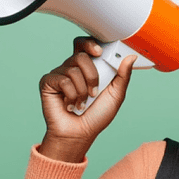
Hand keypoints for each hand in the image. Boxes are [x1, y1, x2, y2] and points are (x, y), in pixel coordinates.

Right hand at [37, 37, 136, 160]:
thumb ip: (123, 76)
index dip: (90, 44)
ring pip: (73, 69)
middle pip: (80, 54)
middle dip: (91, 74)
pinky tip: (70, 105)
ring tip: (82, 104)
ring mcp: (59, 75)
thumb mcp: (116, 95)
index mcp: (87, 67)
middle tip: (94, 91)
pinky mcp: (48, 83)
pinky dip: (71, 95)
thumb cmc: (96, 116)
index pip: (85, 45)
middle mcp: (71, 68)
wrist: (80, 134)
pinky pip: (62, 80)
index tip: (100, 52)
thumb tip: (131, 57)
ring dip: (83, 91)